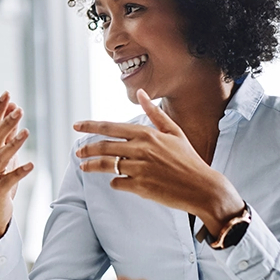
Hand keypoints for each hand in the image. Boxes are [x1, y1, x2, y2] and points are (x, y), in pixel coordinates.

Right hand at [0, 92, 34, 245]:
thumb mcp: (5, 155)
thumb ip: (8, 134)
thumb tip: (14, 110)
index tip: (7, 94)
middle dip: (5, 122)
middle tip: (18, 109)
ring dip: (12, 144)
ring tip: (26, 132)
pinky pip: (8, 180)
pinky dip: (19, 172)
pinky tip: (31, 165)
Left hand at [74, 89, 243, 234]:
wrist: (203, 187)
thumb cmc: (188, 159)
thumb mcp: (174, 132)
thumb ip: (154, 113)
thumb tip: (141, 92)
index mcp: (147, 134)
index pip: (110, 127)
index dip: (90, 126)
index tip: (76, 126)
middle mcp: (141, 149)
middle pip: (104, 146)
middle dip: (87, 149)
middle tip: (78, 152)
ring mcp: (140, 168)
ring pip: (106, 165)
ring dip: (92, 166)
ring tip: (84, 166)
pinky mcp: (140, 186)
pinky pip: (117, 183)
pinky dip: (114, 182)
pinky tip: (116, 182)